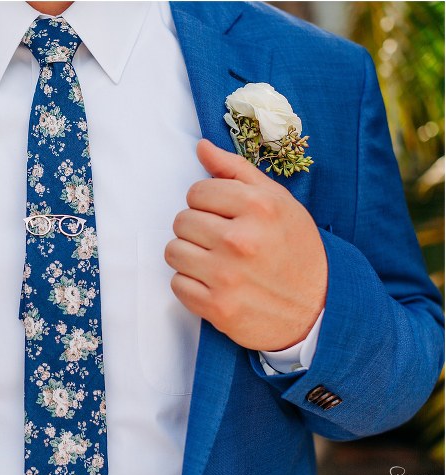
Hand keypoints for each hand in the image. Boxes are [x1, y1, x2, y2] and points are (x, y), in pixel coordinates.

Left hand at [165, 139, 326, 350]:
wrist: (318, 310)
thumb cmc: (295, 250)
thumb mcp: (278, 202)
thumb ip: (237, 170)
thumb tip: (201, 147)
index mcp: (258, 207)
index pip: (197, 191)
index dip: (207, 203)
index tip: (224, 216)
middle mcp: (241, 240)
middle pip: (182, 220)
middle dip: (197, 229)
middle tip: (221, 241)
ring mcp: (227, 276)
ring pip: (173, 251)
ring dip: (189, 256)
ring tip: (214, 262)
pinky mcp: (217, 307)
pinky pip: (177, 284)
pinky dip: (190, 285)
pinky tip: (213, 284)